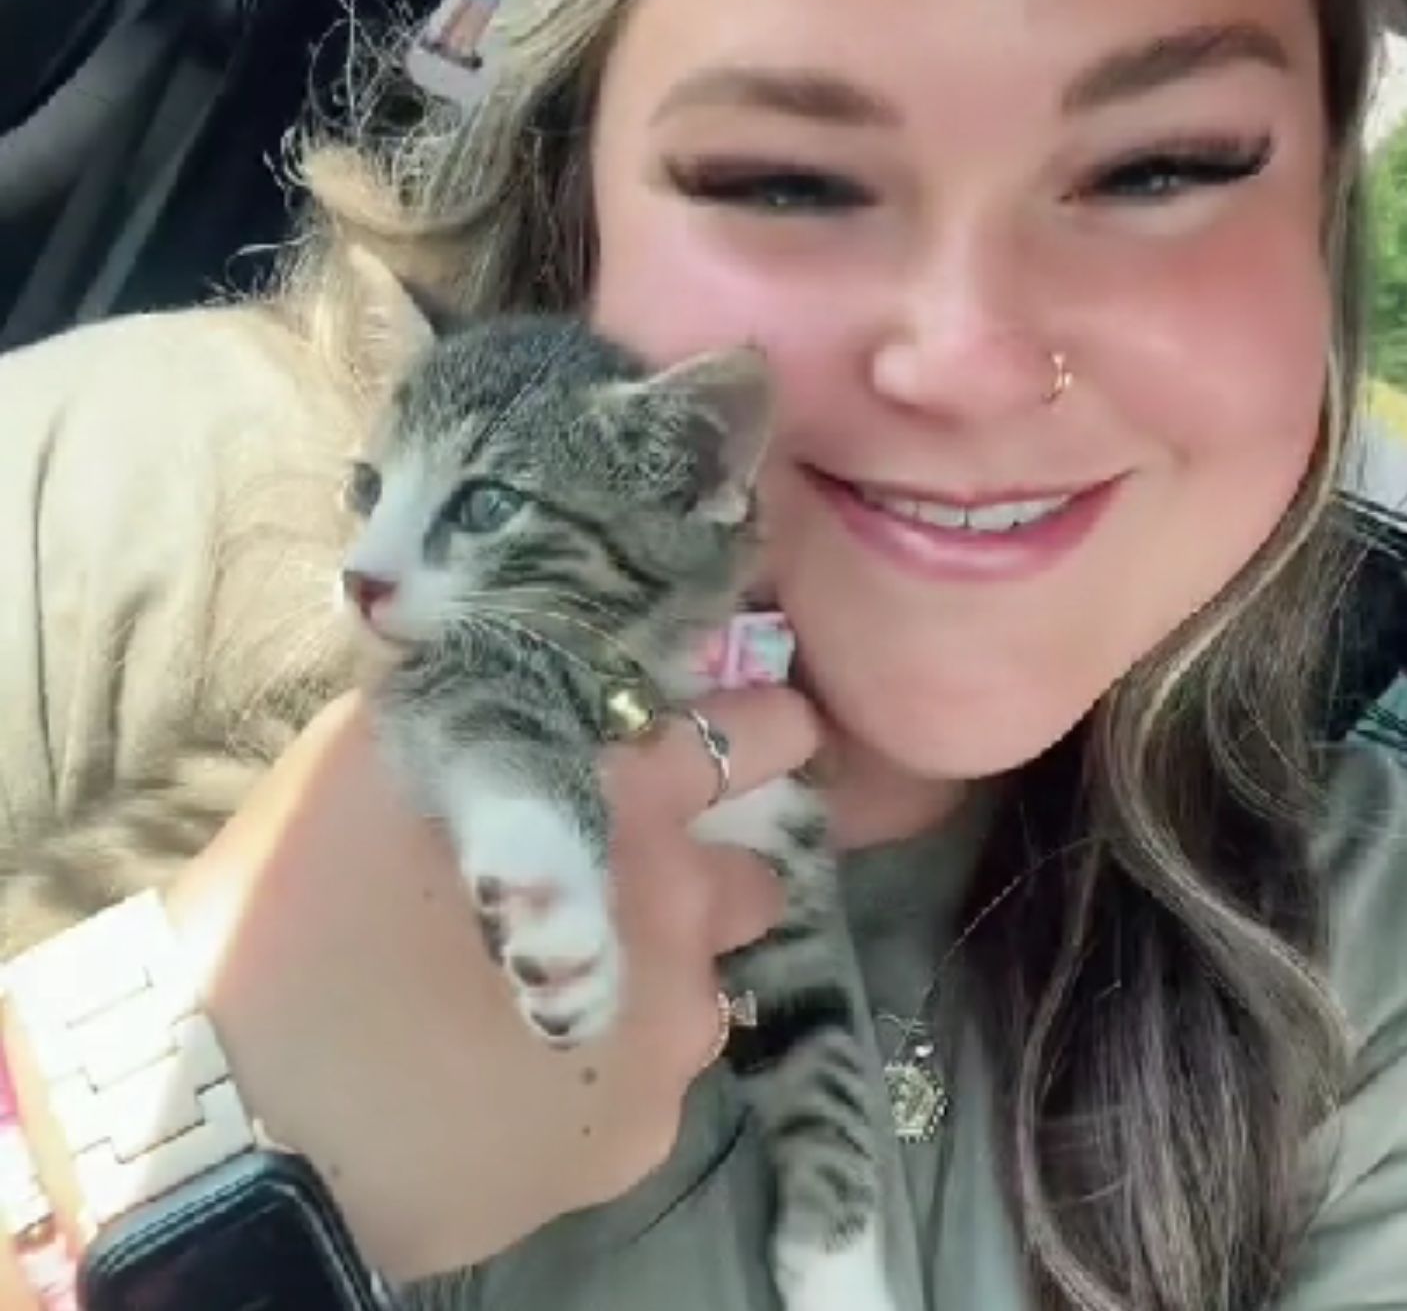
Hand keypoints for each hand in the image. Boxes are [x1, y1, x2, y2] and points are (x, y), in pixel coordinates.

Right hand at [165, 686, 818, 1283]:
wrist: (240, 1107)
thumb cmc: (298, 899)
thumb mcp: (393, 750)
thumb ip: (502, 705)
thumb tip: (551, 676)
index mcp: (623, 788)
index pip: (762, 731)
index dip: (766, 733)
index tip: (760, 741)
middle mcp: (678, 899)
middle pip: (754, 873)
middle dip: (703, 877)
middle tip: (617, 894)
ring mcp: (670, 1023)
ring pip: (702, 986)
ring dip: (653, 981)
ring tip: (543, 1001)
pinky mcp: (643, 1131)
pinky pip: (647, 1082)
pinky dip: (601, 1071)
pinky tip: (515, 1079)